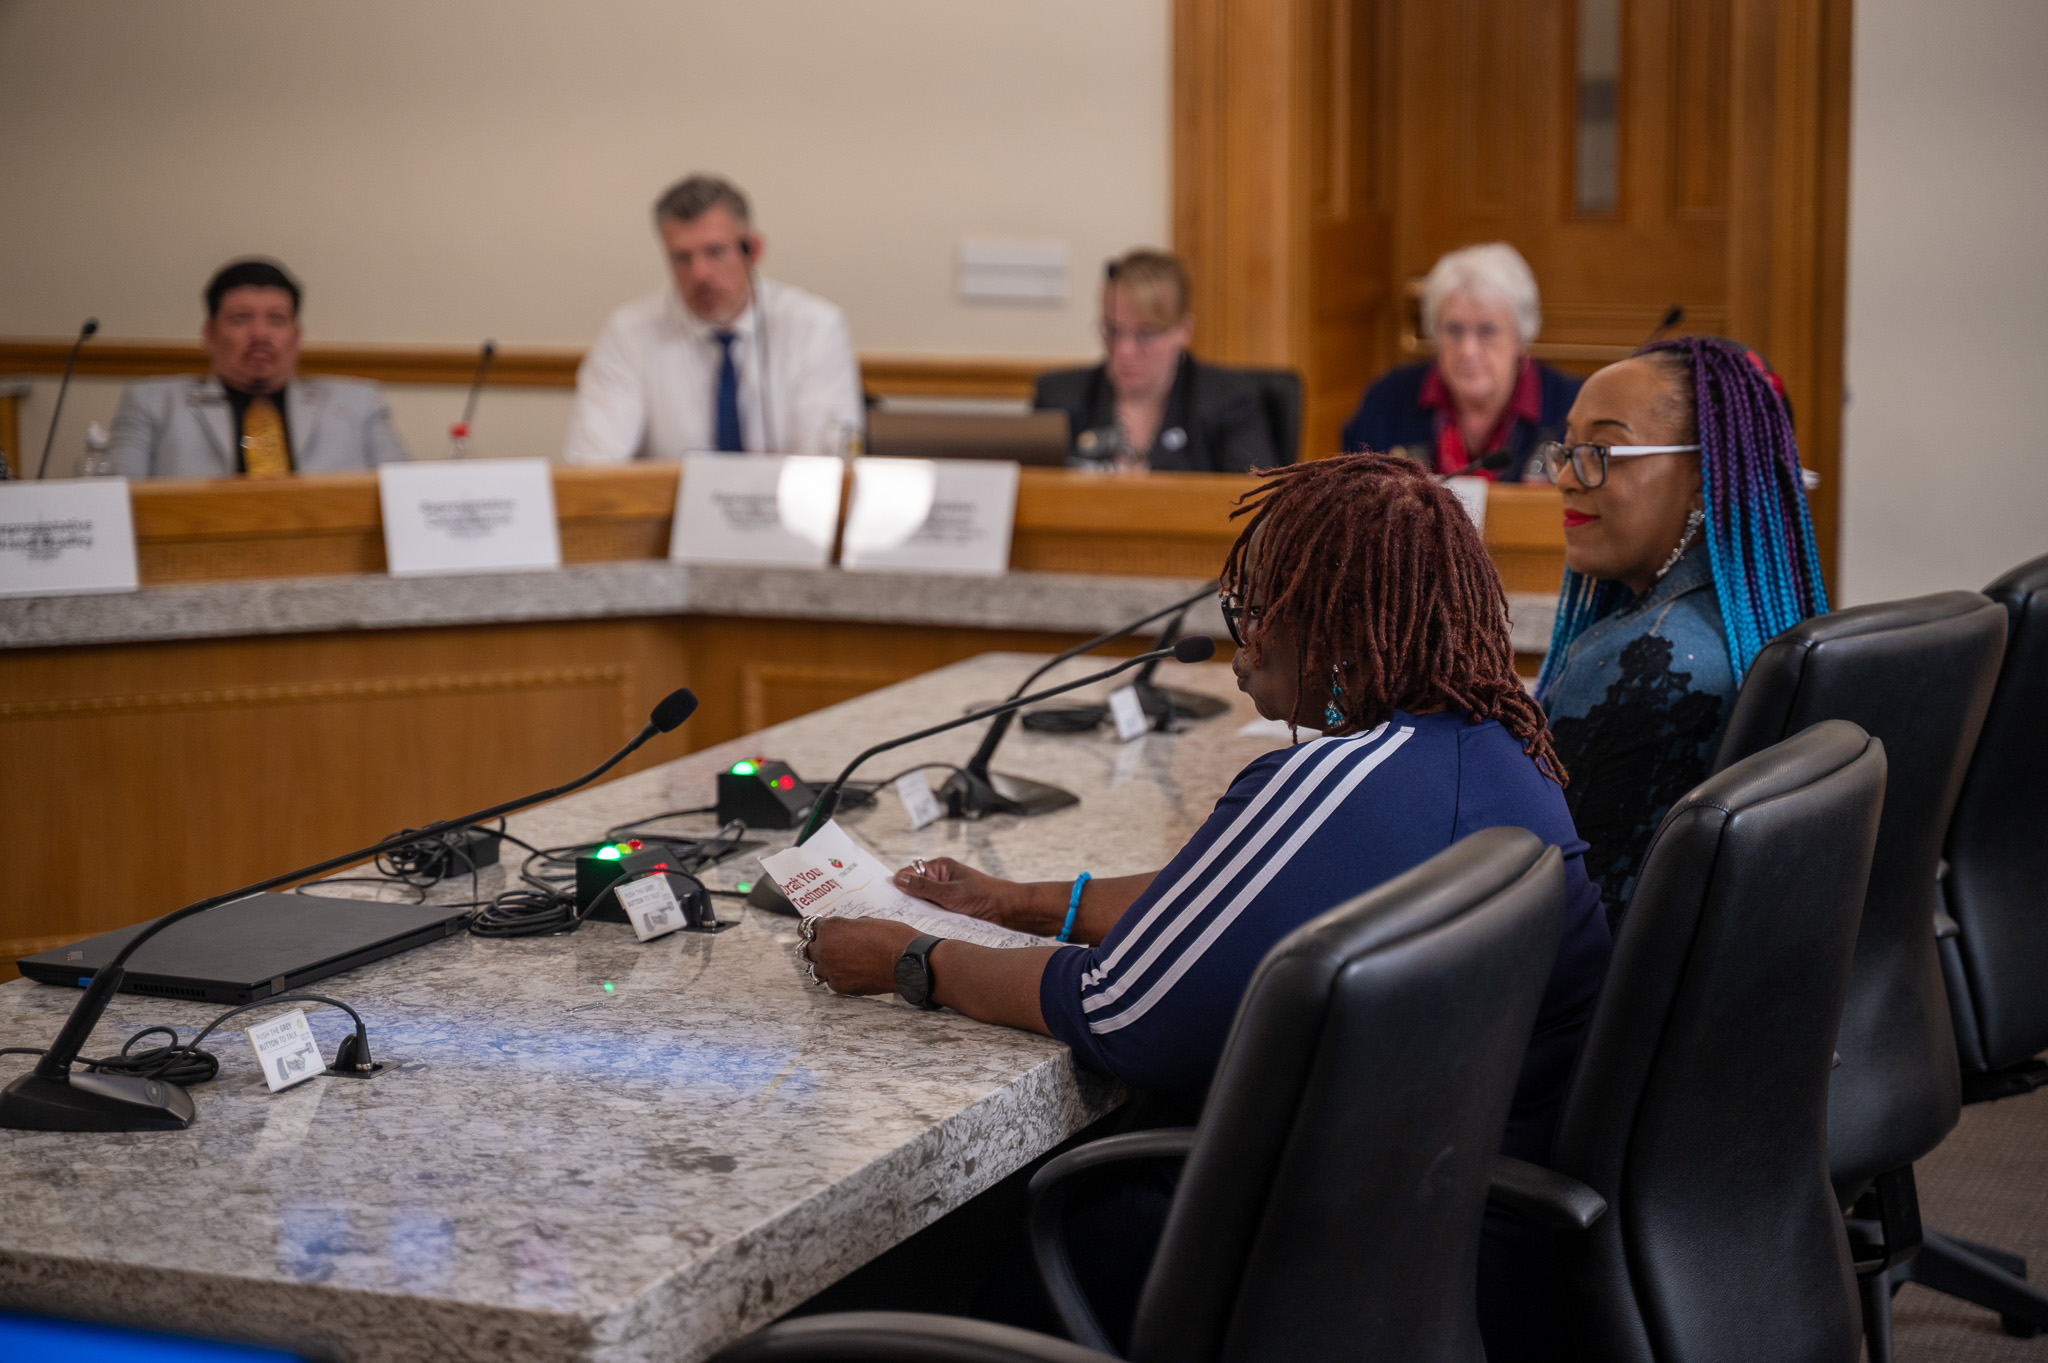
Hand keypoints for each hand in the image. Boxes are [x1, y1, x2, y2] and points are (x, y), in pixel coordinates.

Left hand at [804, 916, 917, 994]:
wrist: (906, 961)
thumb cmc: (891, 937)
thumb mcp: (865, 921)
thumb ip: (846, 927)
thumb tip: (842, 932)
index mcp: (830, 929)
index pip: (808, 927)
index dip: (814, 928)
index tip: (816, 930)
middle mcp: (825, 950)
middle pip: (807, 949)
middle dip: (815, 946)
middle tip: (825, 945)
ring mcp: (831, 971)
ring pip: (816, 968)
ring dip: (824, 963)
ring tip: (837, 961)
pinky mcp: (841, 987)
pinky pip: (831, 981)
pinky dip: (837, 977)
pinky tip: (849, 972)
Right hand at [892, 857, 1049, 931]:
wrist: (1007, 910)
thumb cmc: (982, 896)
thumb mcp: (948, 893)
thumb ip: (922, 887)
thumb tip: (898, 879)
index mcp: (940, 867)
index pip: (911, 872)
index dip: (899, 884)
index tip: (887, 897)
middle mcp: (941, 878)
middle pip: (915, 888)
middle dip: (908, 899)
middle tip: (897, 913)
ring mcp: (946, 893)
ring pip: (924, 902)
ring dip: (920, 910)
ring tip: (913, 920)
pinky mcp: (951, 906)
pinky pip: (934, 911)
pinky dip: (930, 917)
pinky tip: (926, 925)